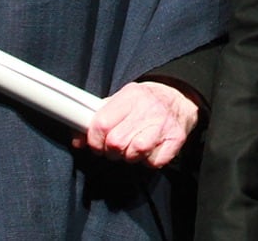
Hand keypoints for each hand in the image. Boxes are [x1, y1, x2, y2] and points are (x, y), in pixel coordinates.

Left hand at [80, 80, 199, 167]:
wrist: (180, 98)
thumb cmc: (145, 102)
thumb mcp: (121, 101)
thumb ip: (99, 118)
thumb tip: (77, 141)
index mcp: (130, 96)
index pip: (102, 124)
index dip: (94, 140)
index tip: (96, 143)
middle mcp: (148, 109)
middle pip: (116, 143)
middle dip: (111, 151)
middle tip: (116, 147)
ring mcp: (163, 124)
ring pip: (134, 153)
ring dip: (130, 156)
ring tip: (133, 147)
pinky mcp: (176, 139)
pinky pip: (153, 162)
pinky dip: (148, 161)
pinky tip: (149, 150)